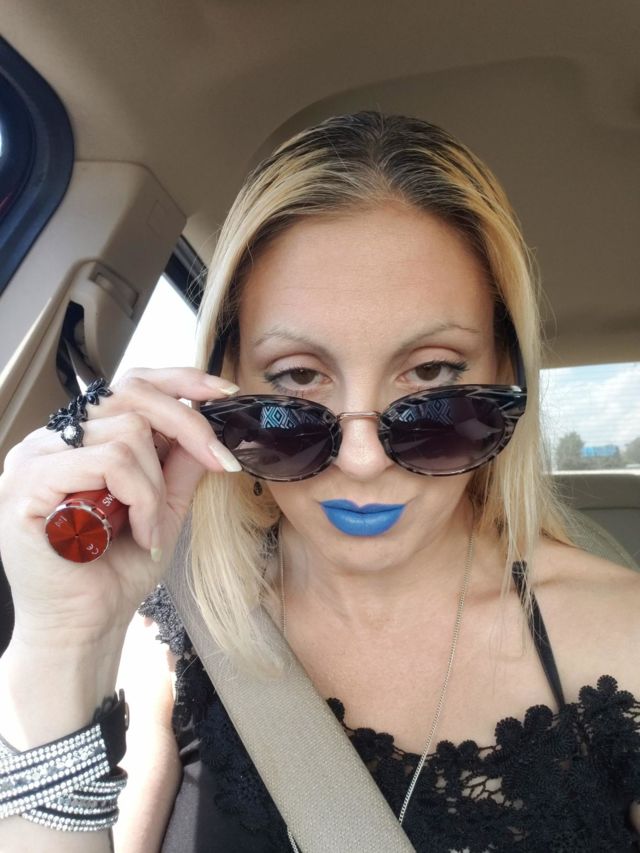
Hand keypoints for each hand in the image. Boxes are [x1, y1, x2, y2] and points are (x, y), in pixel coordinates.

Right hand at [0, 367, 240, 646]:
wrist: (84, 626)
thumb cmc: (115, 570)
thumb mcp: (163, 507)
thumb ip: (179, 464)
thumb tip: (208, 423)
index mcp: (80, 439)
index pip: (130, 384)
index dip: (181, 381)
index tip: (225, 393)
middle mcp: (52, 439)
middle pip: (132, 395)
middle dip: (188, 428)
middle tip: (219, 463)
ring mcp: (35, 456)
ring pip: (128, 433)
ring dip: (157, 487)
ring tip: (152, 530)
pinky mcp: (29, 482)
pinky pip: (110, 462)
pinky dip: (140, 498)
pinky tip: (139, 533)